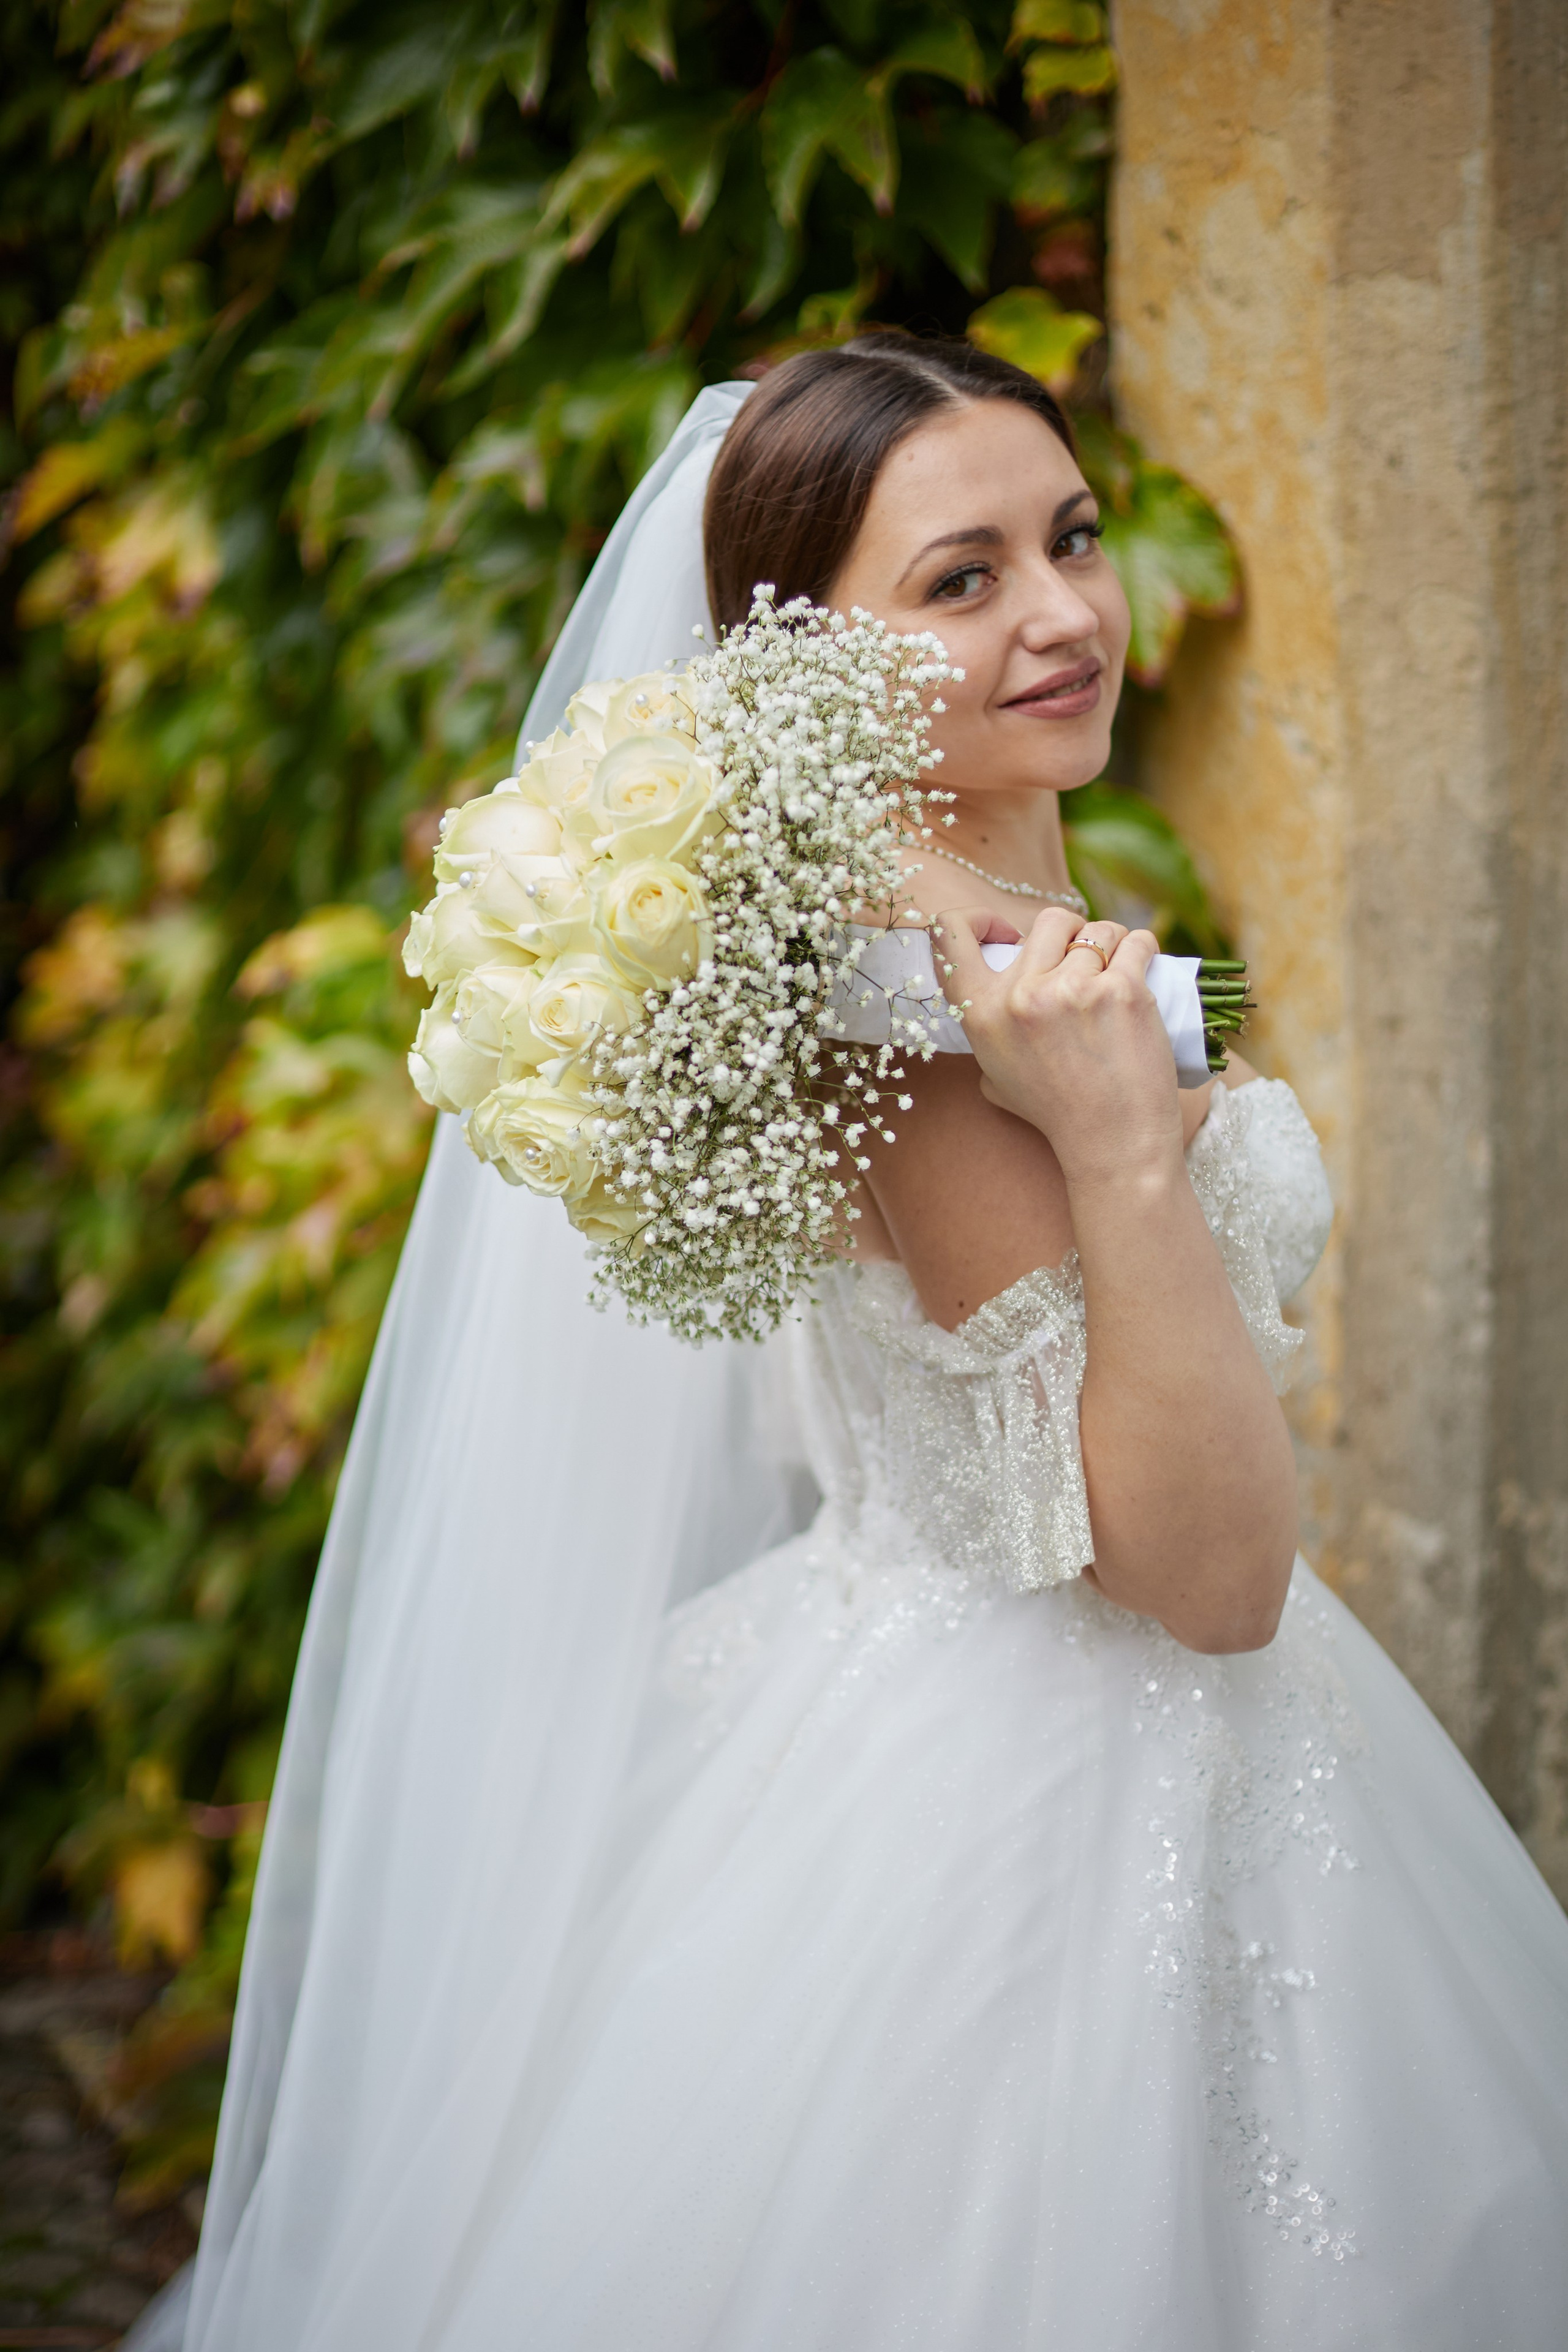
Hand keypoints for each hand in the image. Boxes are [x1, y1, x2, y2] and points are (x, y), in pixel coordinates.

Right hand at [934, 905, 1182, 1188]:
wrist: (1113, 1144)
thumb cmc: (1057, 1111)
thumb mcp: (996, 1075)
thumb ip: (989, 1030)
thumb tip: (996, 987)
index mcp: (981, 1015)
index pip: (950, 935)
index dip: (980, 918)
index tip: (1009, 933)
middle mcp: (1020, 997)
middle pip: (1047, 921)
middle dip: (1070, 936)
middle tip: (1083, 967)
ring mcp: (1072, 990)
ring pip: (1098, 930)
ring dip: (1112, 946)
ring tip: (1116, 979)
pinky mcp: (1122, 991)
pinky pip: (1138, 942)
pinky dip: (1144, 950)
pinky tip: (1143, 972)